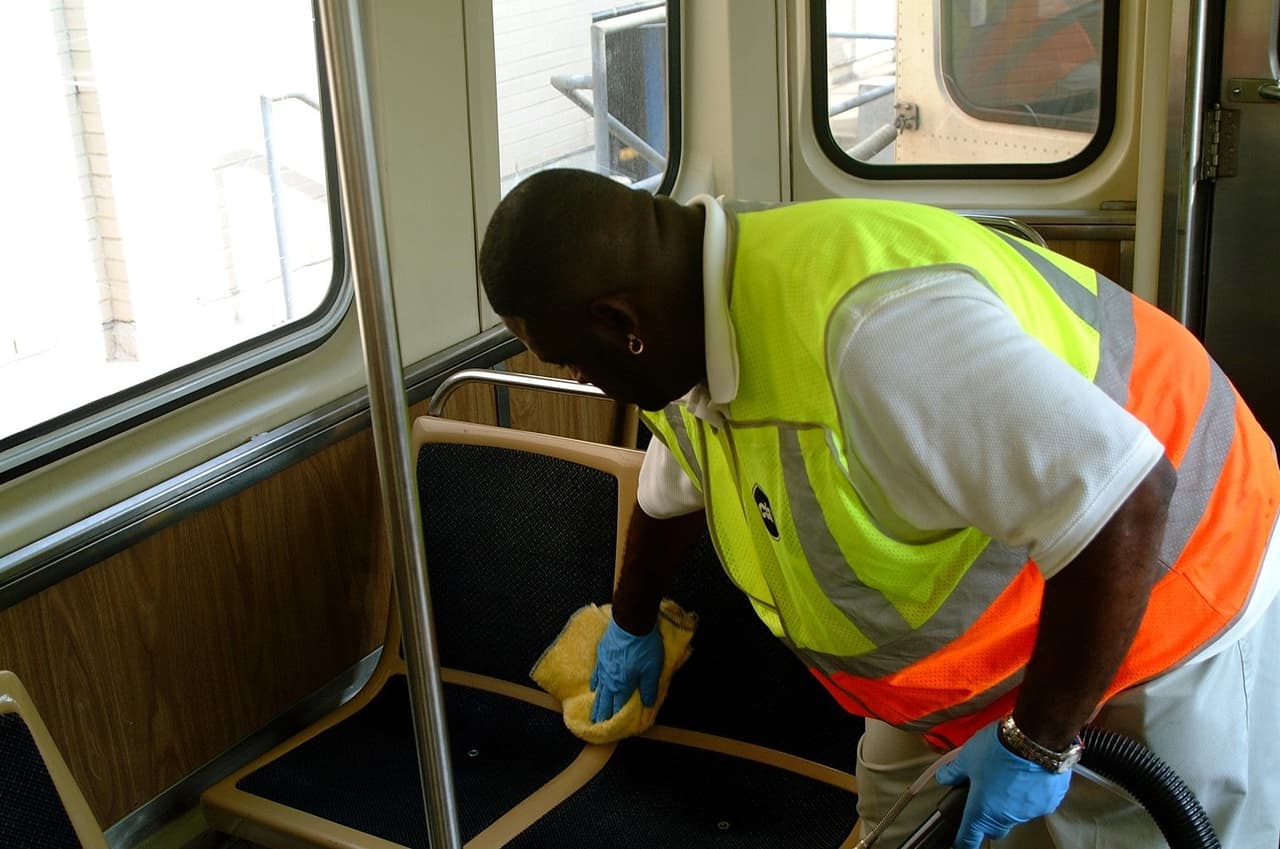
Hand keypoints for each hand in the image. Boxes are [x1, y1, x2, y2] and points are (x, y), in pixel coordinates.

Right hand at [589, 619, 662, 723]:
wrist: (631, 621)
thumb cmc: (644, 646)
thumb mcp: (652, 669)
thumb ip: (648, 688)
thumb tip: (647, 704)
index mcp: (623, 685)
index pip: (618, 707)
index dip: (616, 719)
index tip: (611, 729)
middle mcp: (610, 679)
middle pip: (605, 701)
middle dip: (601, 714)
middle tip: (596, 726)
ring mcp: (604, 667)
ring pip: (599, 689)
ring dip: (596, 702)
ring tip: (593, 713)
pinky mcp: (602, 655)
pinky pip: (596, 674)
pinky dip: (595, 683)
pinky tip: (593, 686)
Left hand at [935, 720, 1071, 848]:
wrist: (1035, 737)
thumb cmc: (1000, 747)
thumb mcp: (967, 757)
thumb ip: (954, 771)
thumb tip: (944, 777)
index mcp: (982, 810)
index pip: (969, 837)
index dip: (962, 842)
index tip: (960, 844)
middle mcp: (1006, 816)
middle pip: (994, 827)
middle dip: (987, 818)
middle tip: (984, 797)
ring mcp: (1028, 812)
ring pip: (1015, 815)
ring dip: (1009, 803)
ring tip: (1007, 777)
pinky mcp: (1048, 804)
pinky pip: (1034, 805)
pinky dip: (1028, 796)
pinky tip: (1026, 776)